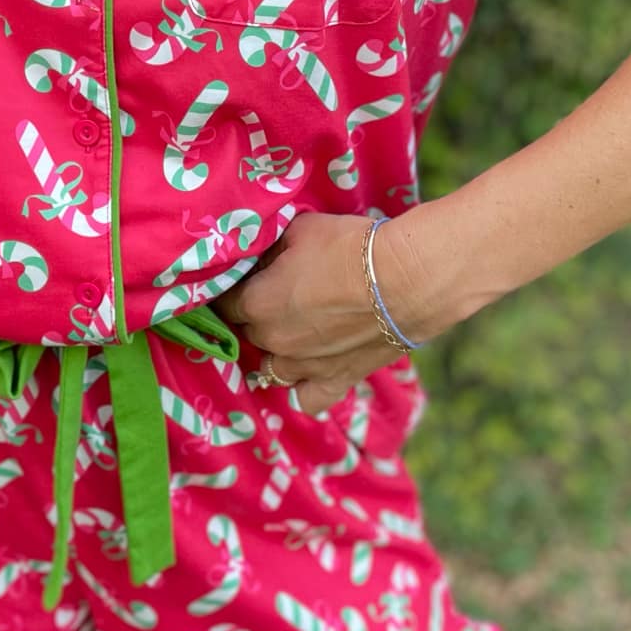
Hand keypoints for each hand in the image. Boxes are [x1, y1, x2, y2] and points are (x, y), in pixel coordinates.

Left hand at [211, 210, 429, 414]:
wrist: (405, 279)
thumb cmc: (349, 247)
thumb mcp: (300, 230)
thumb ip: (271, 250)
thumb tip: (262, 259)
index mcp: (257, 304)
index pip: (224, 300)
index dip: (234, 287)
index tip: (247, 277)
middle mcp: (272, 341)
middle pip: (249, 331)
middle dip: (257, 314)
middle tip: (280, 294)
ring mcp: (303, 367)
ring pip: (272, 368)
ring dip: (277, 350)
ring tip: (295, 330)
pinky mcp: (336, 380)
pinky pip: (308, 399)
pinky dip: (305, 387)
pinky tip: (310, 371)